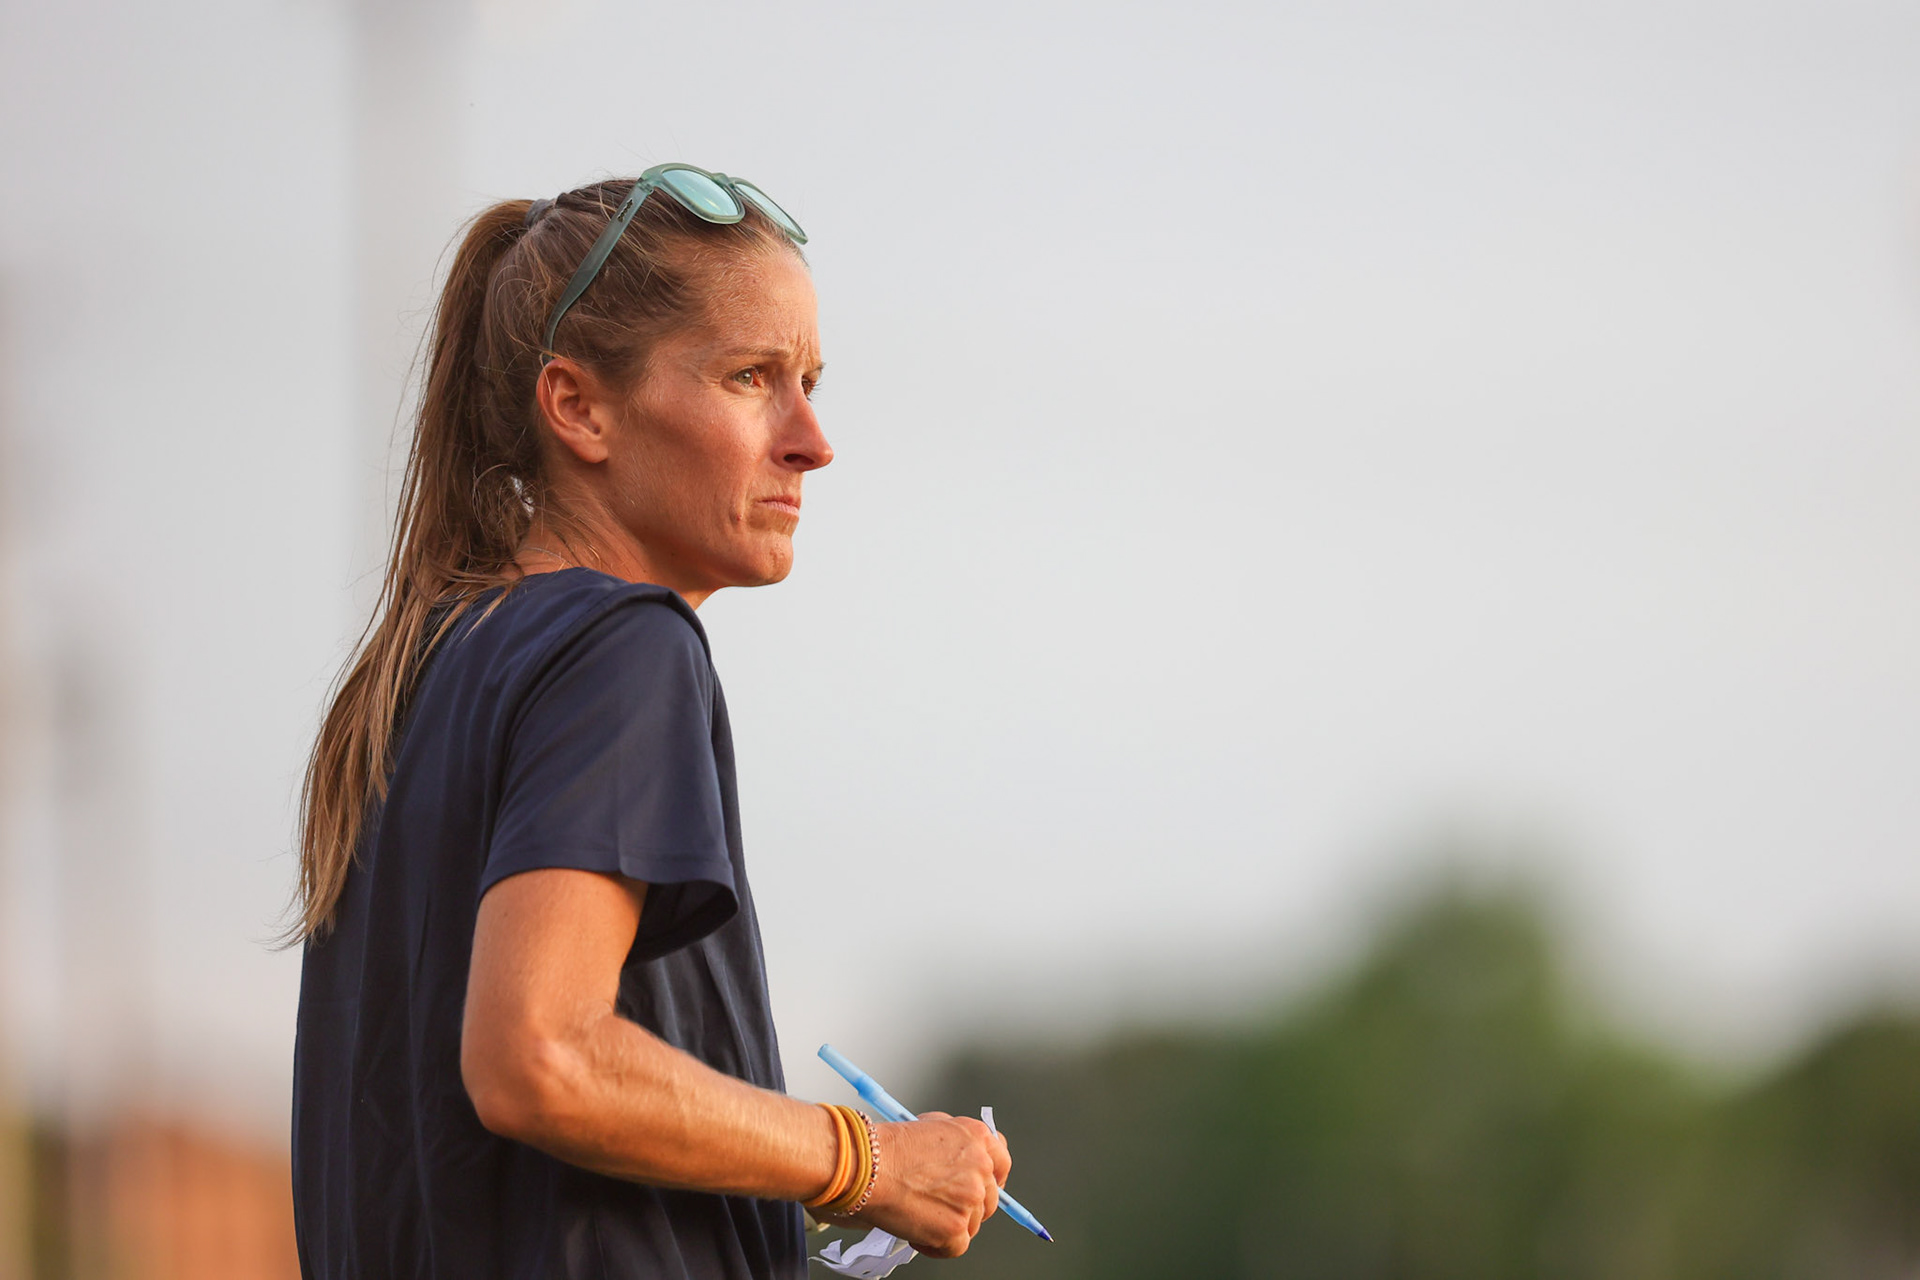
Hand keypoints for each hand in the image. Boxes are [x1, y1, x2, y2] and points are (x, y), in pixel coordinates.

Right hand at [840, 1113, 1010, 1256]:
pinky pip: (957, 1247)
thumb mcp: (930, 1125)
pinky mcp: (956, 1227)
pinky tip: (917, 1232)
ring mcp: (971, 1198)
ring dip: (949, 1224)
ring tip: (919, 1213)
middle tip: (940, 1206)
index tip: (980, 1187)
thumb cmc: (887, 1147)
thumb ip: (955, 1142)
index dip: (991, 1178)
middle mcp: (981, 1166)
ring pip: (972, 1224)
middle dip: (966, 1205)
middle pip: (990, 1198)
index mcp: (977, 1138)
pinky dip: (937, 1246)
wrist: (866, 1167)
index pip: (1001, 1162)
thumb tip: (959, 1160)